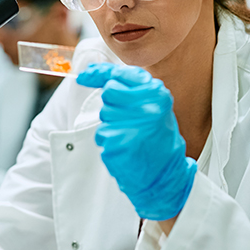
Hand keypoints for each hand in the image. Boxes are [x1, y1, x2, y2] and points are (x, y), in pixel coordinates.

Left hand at [77, 63, 196, 220]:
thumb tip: (102, 77)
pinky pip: (102, 135)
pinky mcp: (116, 143)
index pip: (119, 74)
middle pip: (109, 93)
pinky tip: (127, 149)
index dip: (98, 73)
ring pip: (105, 115)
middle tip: (132, 122)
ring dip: (113, 125)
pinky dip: (110, 142)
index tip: (83, 76)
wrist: (166, 176)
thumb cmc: (160, 141)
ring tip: (133, 137)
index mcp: (156, 94)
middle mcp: (144, 106)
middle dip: (114, 106)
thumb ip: (135, 90)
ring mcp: (129, 124)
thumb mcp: (157, 107)